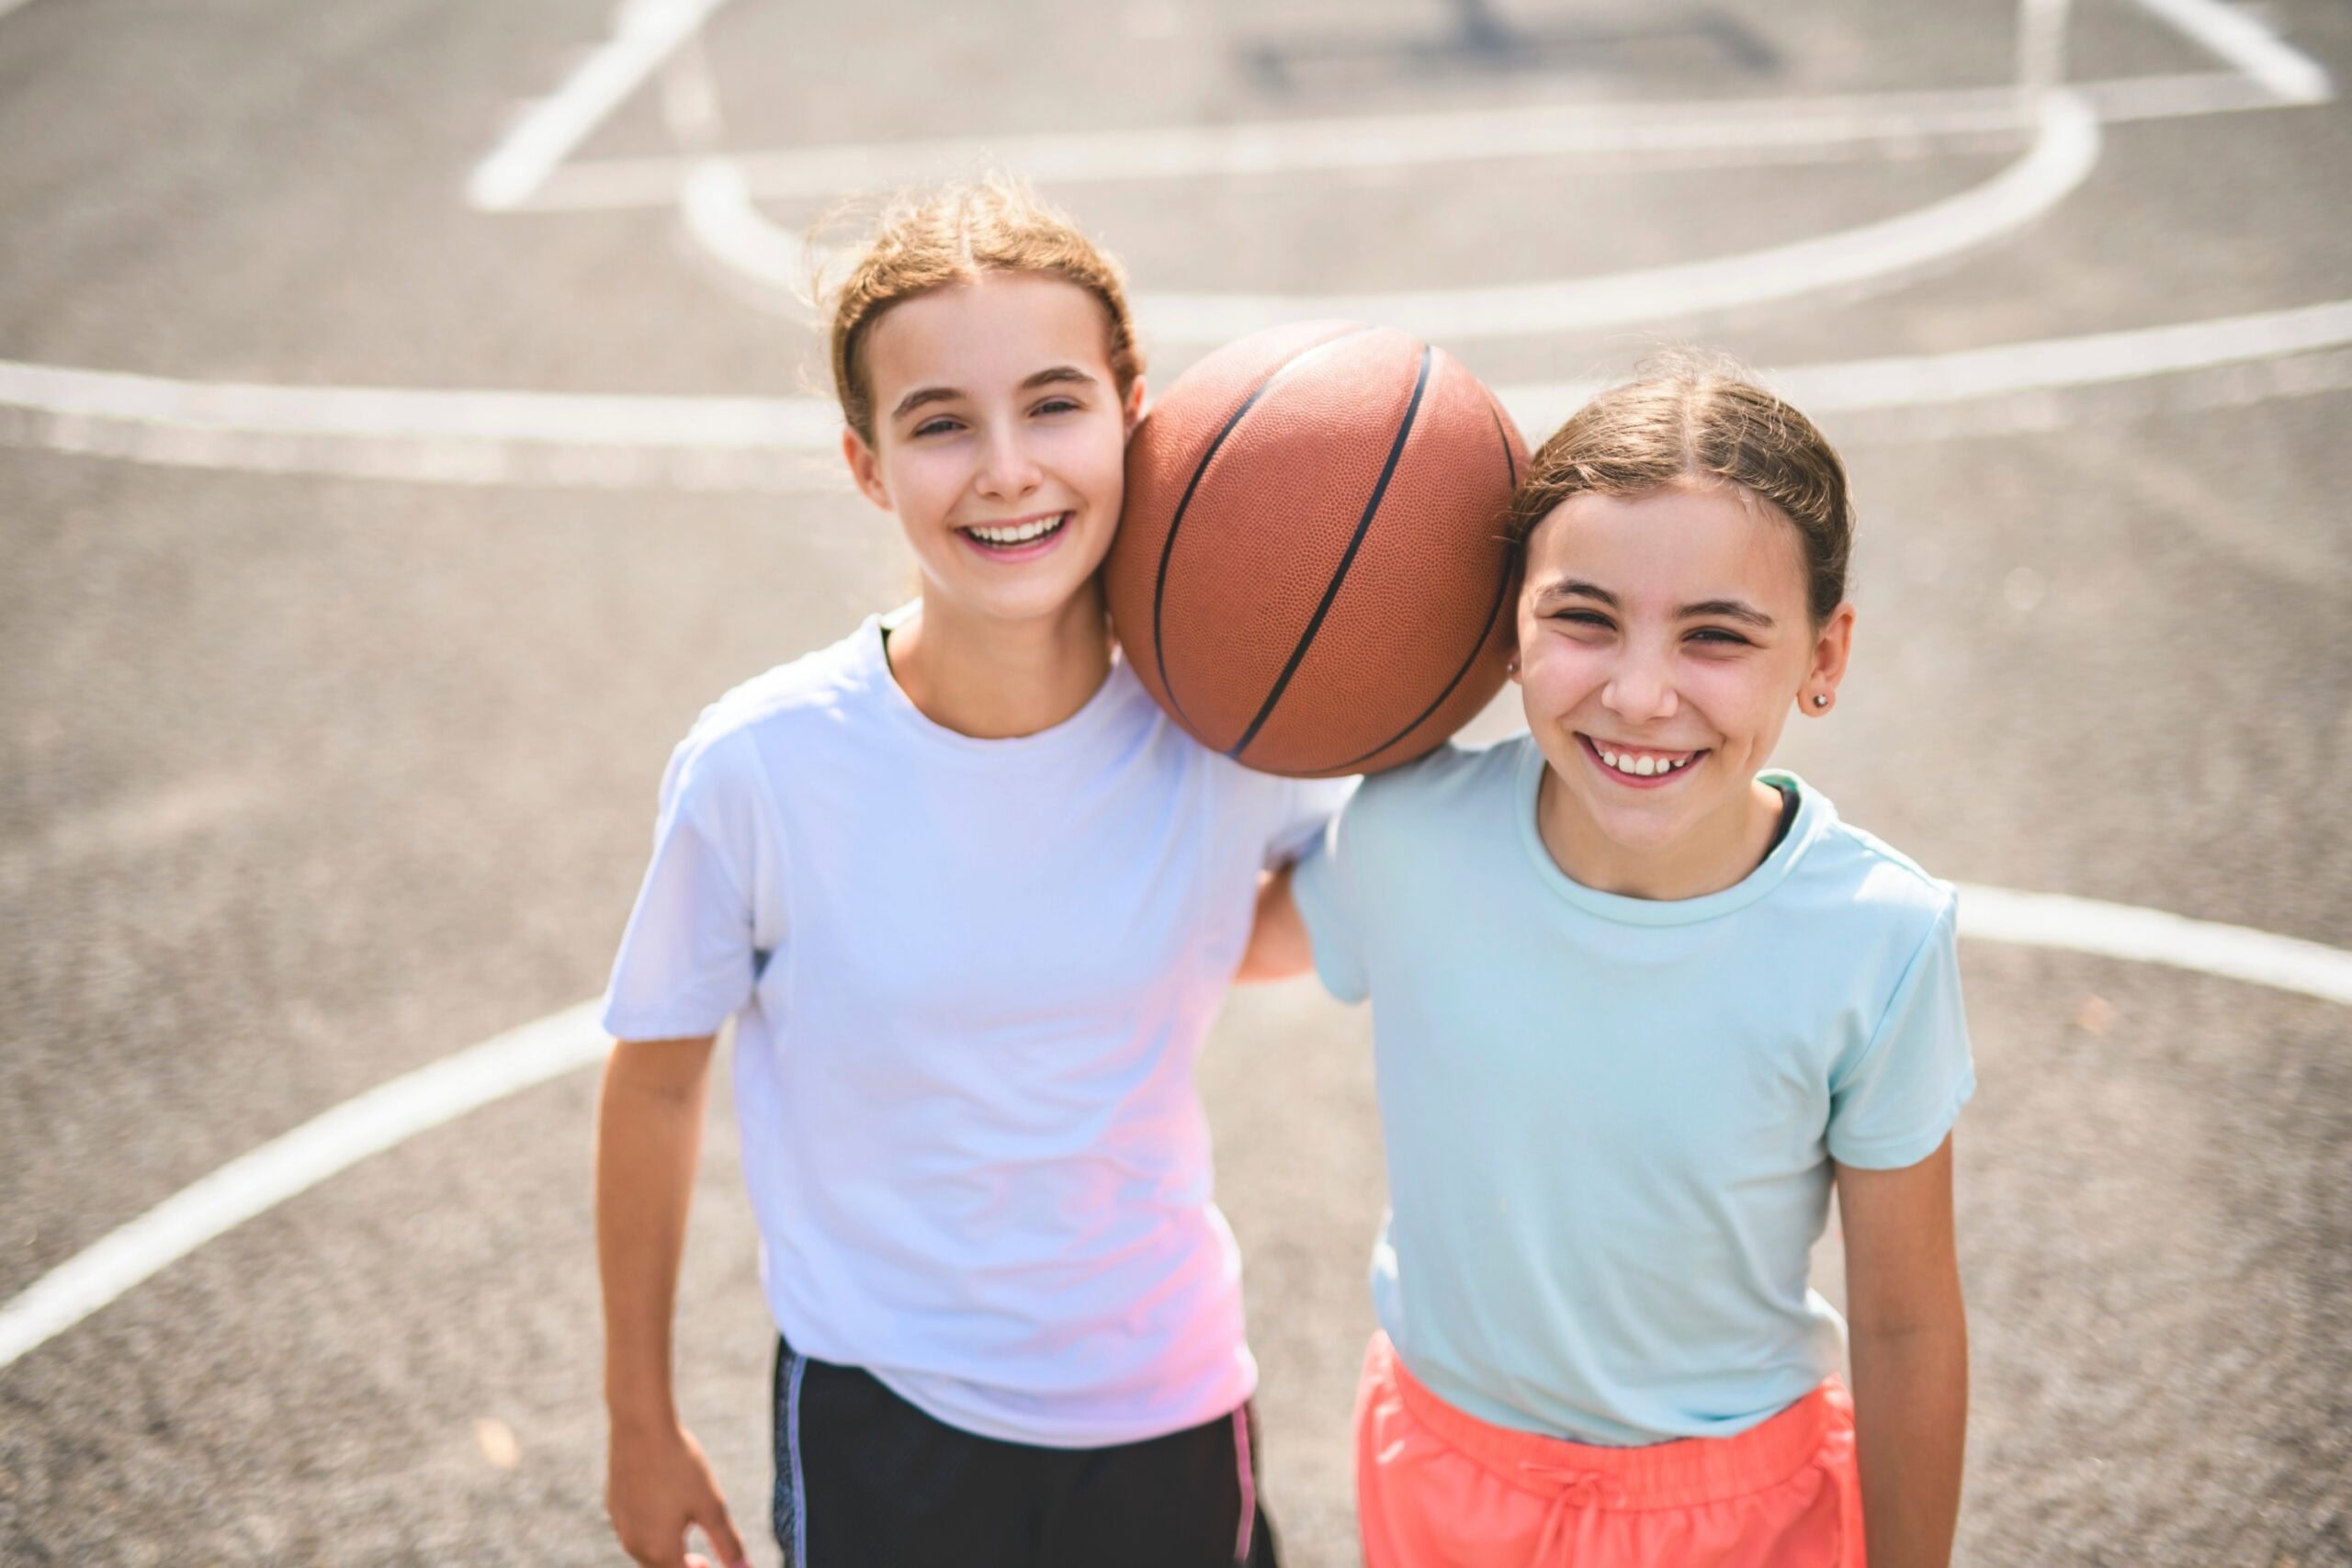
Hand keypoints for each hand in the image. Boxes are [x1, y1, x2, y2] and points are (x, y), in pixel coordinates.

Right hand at [606, 1416, 749, 1567]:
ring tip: (683, 1534)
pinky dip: (649, 1531)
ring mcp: (619, 1525)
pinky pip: (631, 1530)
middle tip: (703, 1560)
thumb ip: (728, 1543)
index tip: (712, 1564)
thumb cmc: (680, 1466)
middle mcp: (634, 1544)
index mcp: (660, 1550)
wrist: (641, 1428)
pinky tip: (661, 1511)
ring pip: (644, 1551)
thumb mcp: (711, 1505)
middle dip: (682, 1567)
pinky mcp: (612, 1506)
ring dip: (665, 1550)